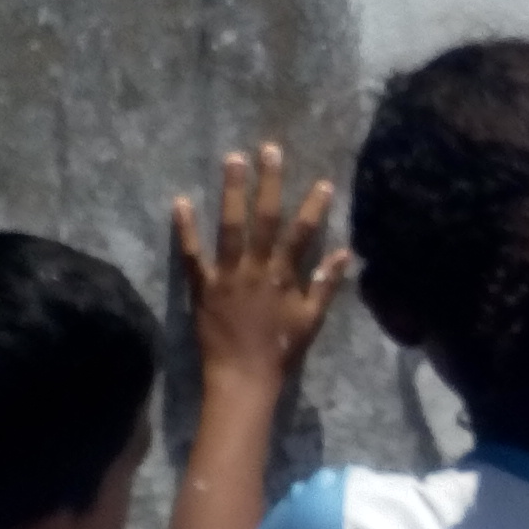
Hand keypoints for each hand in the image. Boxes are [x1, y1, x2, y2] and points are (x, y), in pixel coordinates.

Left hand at [174, 145, 351, 395]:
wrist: (243, 378)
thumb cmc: (280, 351)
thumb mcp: (311, 321)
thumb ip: (326, 285)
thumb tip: (346, 253)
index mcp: (283, 276)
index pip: (302, 234)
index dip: (314, 208)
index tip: (323, 183)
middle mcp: (256, 268)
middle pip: (265, 219)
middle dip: (269, 183)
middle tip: (269, 150)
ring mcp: (227, 275)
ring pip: (230, 227)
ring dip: (232, 192)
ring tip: (232, 159)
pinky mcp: (202, 287)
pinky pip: (192, 254)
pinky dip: (186, 229)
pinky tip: (181, 201)